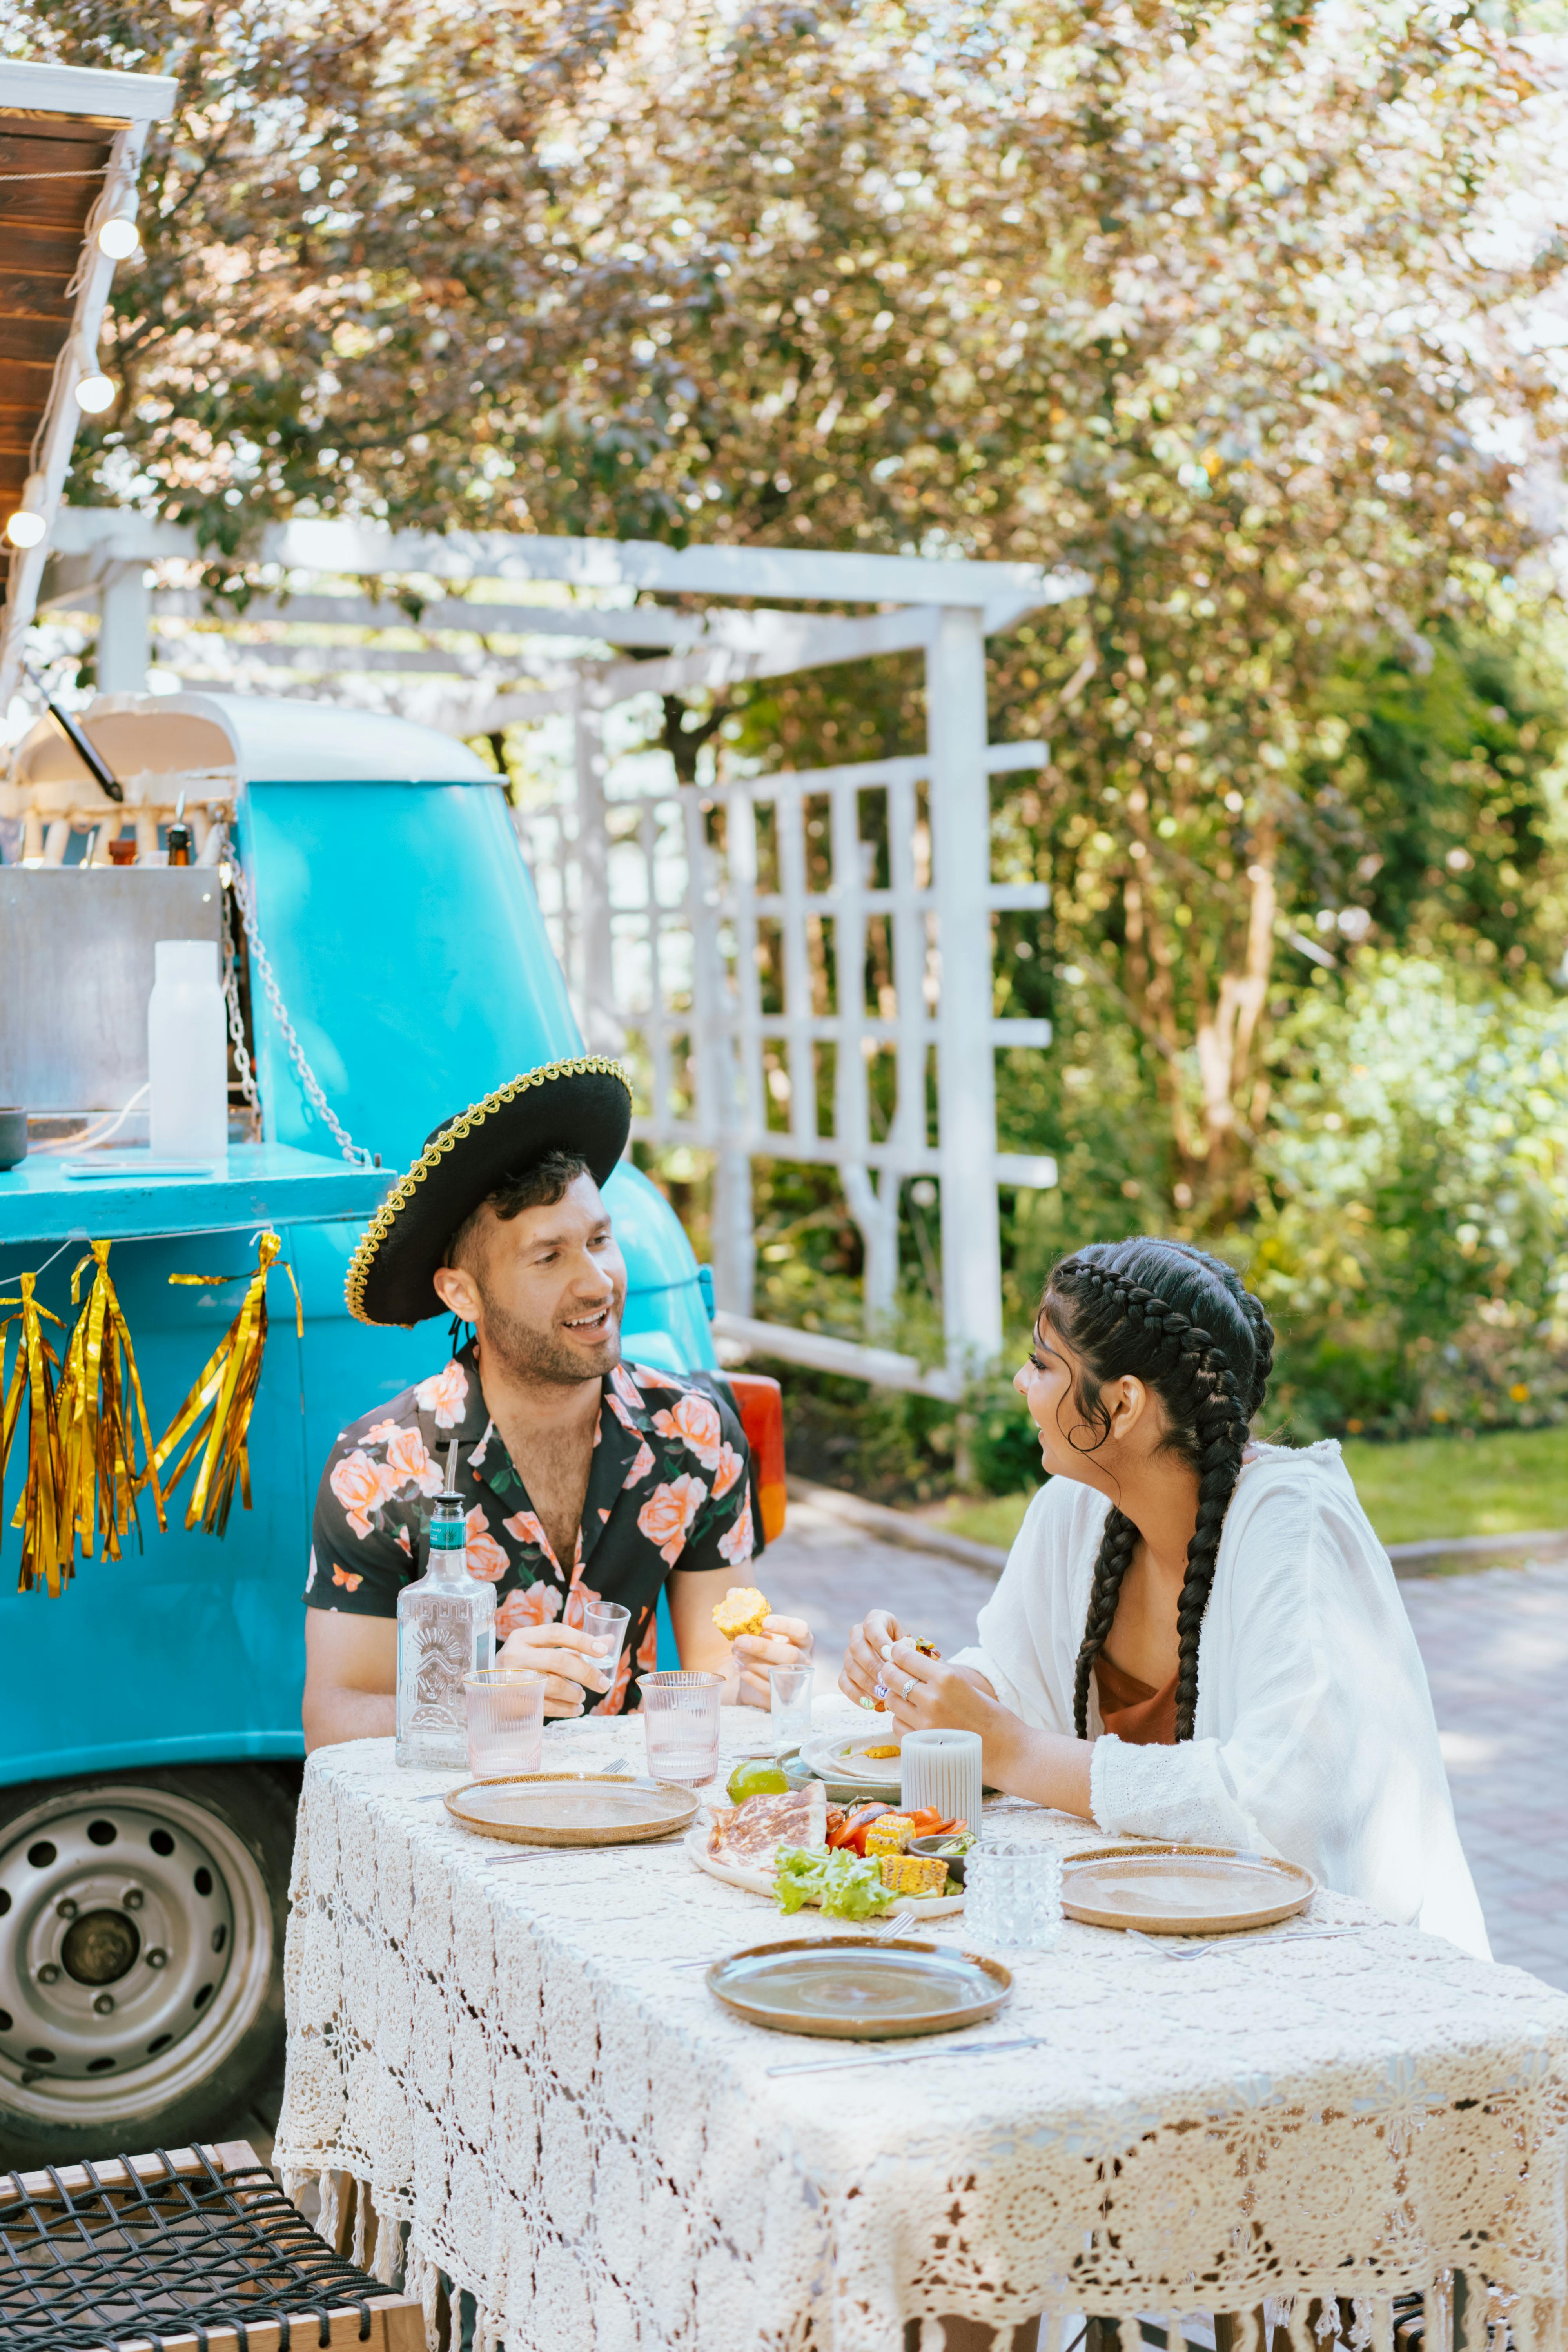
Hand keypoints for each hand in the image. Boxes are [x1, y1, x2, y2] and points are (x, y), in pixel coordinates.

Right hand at [495, 1622, 615, 1717]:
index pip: (556, 1632)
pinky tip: (575, 1709)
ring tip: (582, 1697)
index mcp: (523, 1637)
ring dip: (575, 1693)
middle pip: (557, 1660)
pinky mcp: (513, 1701)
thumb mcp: (544, 1649)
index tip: (603, 1651)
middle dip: (586, 1673)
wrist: (489, 1689)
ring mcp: (511, 1679)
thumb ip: (574, 1645)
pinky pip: (545, 1706)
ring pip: (552, 1685)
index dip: (582, 1640)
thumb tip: (610, 1640)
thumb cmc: (524, 1665)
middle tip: (604, 1684)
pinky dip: (566, 1710)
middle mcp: (514, 1655)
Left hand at [732, 1612, 812, 1708]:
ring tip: (735, 1652)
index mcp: (802, 1640)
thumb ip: (745, 1609)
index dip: (785, 1625)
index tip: (764, 1621)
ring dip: (752, 1661)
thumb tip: (732, 1593)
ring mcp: (794, 1681)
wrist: (754, 1676)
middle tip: (740, 1640)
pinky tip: (738, 1667)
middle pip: (790, 1656)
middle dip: (763, 1647)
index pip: (801, 1630)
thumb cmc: (759, 1646)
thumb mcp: (755, 1628)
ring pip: (777, 1673)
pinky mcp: (781, 1698)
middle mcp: (803, 1661)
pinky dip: (750, 1677)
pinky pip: (767, 1689)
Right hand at [838, 1608, 901, 1708]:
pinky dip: (856, 1694)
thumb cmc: (910, 1653)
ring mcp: (849, 1652)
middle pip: (857, 1646)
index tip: (891, 1657)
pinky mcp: (845, 1671)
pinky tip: (870, 1703)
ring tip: (882, 1695)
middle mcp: (858, 1633)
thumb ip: (907, 1650)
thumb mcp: (911, 1646)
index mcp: (876, 1620)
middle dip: (872, 1665)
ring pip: (850, 1665)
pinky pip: (843, 1682)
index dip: (880, 1641)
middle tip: (886, 1681)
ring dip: (866, 1682)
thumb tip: (901, 1660)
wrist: (902, 1663)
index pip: (872, 1627)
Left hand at [880, 1638, 998, 1742]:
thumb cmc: (989, 1715)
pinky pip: (896, 1725)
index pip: (904, 1656)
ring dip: (896, 1696)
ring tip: (909, 1699)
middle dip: (892, 1671)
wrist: (1006, 1751)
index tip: (899, 1653)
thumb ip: (937, 1672)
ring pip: (891, 1700)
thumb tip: (910, 1655)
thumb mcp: (965, 1685)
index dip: (898, 1652)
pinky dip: (901, 1719)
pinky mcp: (921, 1744)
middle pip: (891, 1676)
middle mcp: (932, 1698)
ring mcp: (924, 1723)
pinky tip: (914, 1718)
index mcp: (946, 1678)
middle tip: (897, 1673)